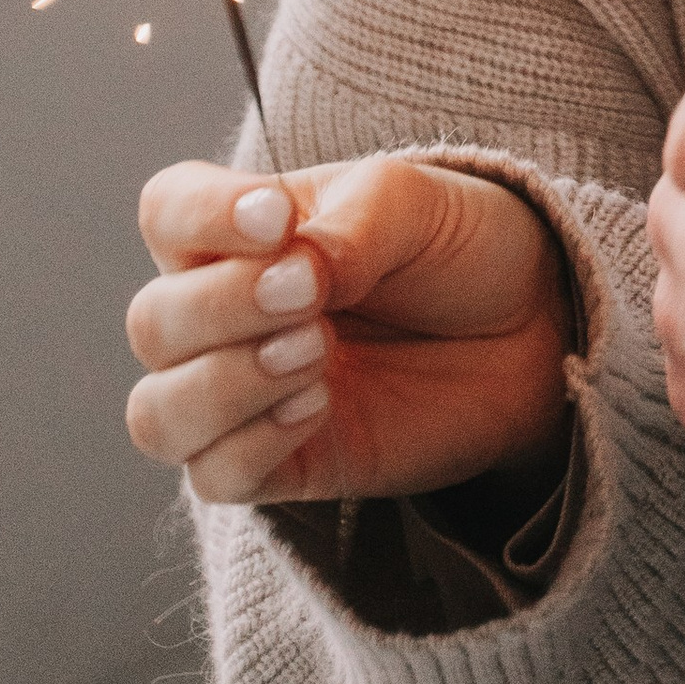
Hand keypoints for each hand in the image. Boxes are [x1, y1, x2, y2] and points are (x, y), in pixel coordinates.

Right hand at [125, 157, 570, 506]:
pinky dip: (252, 444)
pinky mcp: (281, 466)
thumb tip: (292, 271)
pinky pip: (213, 477)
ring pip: (158, 413)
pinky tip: (316, 406)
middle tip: (309, 295)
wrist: (532, 327)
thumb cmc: (459, 248)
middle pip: (152, 321)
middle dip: (222, 307)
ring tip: (315, 353)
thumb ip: (348, 229)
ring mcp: (246, 395)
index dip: (201, 216)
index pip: (167, 212)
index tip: (276, 218)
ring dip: (225, 384)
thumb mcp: (414, 206)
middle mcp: (226, 313)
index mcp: (243, 230)